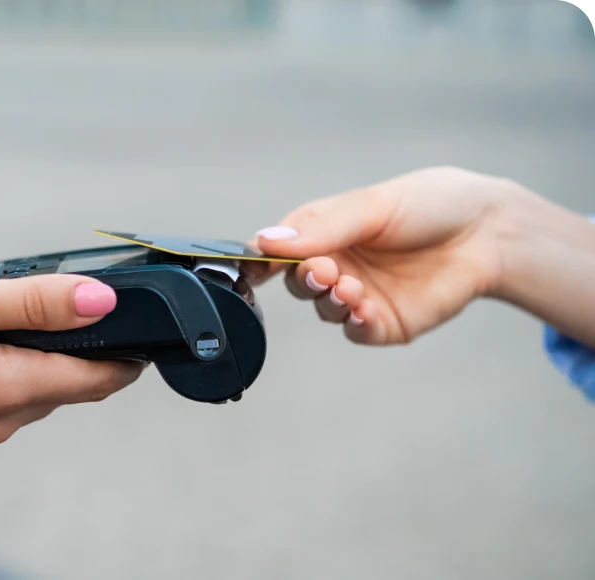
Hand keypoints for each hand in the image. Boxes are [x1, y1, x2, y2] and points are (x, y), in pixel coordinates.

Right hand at [0, 273, 143, 449]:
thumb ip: (35, 302)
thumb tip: (101, 302)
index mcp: (11, 390)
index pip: (101, 380)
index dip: (128, 354)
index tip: (144, 329)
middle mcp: (3, 419)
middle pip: (73, 383)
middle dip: (86, 347)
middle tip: (76, 304)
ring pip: (40, 388)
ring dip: (46, 353)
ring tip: (24, 314)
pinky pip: (7, 395)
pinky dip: (15, 365)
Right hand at [242, 166, 520, 344]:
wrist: (488, 231)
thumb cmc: (431, 205)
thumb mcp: (373, 206)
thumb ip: (322, 227)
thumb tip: (266, 241)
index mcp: (325, 231)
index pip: (281, 249)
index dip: (263, 260)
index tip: (256, 268)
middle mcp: (338, 264)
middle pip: (299, 282)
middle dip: (305, 279)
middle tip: (324, 270)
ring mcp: (360, 295)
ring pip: (324, 308)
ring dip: (330, 300)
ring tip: (350, 287)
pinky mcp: (384, 322)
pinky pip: (356, 330)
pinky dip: (353, 322)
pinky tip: (362, 309)